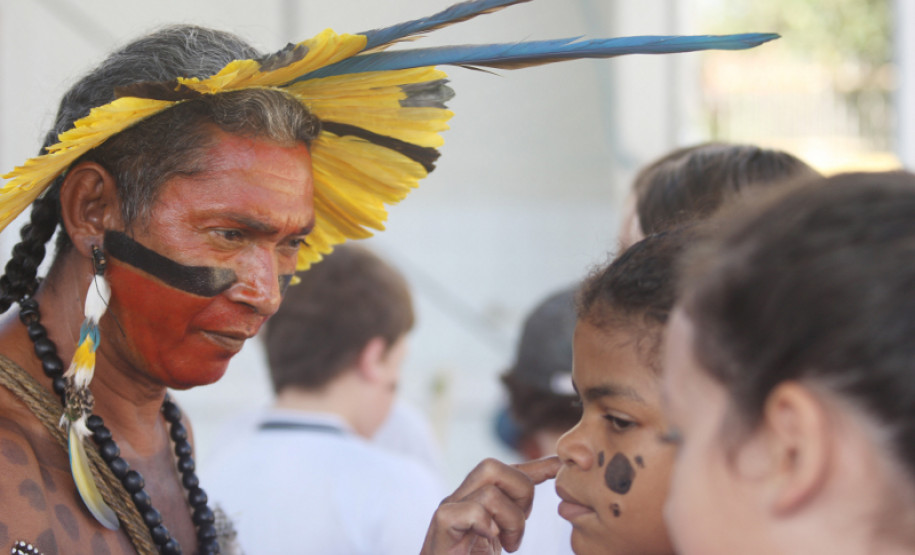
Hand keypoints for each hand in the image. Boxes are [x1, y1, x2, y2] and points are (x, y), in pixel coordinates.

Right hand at [420, 456, 560, 554]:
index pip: (504, 471)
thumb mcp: (500, 542)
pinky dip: (488, 525)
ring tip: (509, 544)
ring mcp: (448, 512)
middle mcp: (459, 500)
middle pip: (492, 466)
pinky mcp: (441, 527)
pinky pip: (472, 510)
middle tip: (518, 528)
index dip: (534, 466)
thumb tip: (549, 508)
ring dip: (511, 519)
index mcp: (475, 503)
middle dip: (520, 492)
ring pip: (488, 489)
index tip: (558, 465)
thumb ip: (512, 524)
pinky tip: (491, 542)